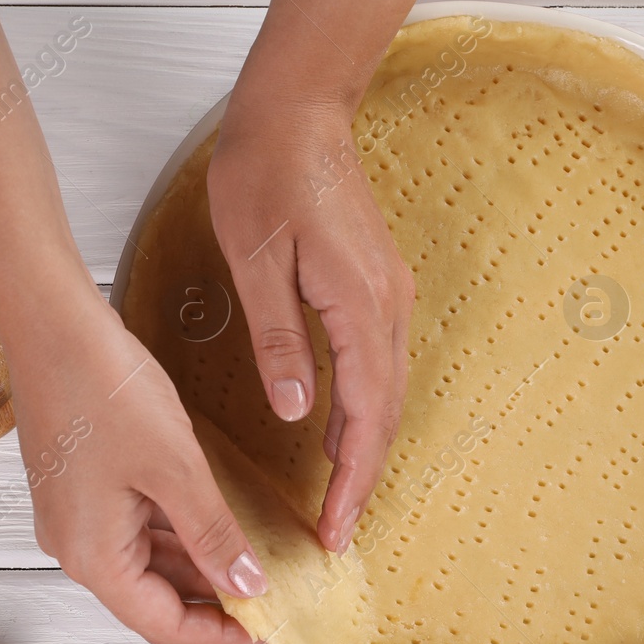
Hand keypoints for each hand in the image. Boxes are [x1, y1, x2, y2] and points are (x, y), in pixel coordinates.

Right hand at [11, 295, 264, 643]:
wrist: (52, 324)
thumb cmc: (100, 387)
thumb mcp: (176, 468)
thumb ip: (213, 534)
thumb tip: (246, 584)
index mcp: (91, 554)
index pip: (160, 624)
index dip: (214, 635)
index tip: (260, 629)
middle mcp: (74, 545)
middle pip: (150, 599)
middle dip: (208, 602)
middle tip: (265, 595)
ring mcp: (74, 516)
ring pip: (144, 564)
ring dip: (195, 566)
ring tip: (248, 561)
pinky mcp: (80, 487)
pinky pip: (134, 529)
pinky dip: (175, 534)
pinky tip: (212, 522)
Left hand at [207, 100, 413, 552]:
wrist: (298, 109)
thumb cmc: (267, 170)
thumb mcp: (256, 259)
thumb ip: (279, 338)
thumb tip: (296, 410)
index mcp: (359, 304)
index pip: (366, 414)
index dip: (352, 478)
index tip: (335, 528)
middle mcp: (386, 306)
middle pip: (386, 414)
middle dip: (364, 479)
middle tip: (336, 535)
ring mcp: (387, 296)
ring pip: (387, 393)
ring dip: (366, 449)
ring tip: (339, 500)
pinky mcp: (375, 286)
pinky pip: (378, 366)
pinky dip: (364, 411)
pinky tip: (339, 433)